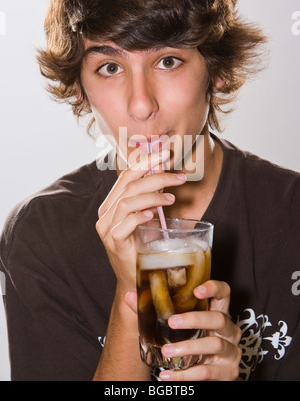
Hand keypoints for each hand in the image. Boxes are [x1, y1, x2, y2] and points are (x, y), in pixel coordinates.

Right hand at [95, 149, 186, 295]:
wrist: (135, 280)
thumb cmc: (142, 247)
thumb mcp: (145, 217)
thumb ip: (149, 198)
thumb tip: (163, 174)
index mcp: (111, 203)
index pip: (126, 175)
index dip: (145, 162)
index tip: (164, 154)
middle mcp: (105, 213)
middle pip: (129, 184)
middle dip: (155, 175)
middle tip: (178, 175)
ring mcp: (107, 228)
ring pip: (128, 201)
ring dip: (153, 195)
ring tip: (172, 197)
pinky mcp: (114, 242)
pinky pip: (125, 223)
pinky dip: (140, 215)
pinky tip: (154, 215)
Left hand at [159, 280, 241, 380]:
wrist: (209, 374)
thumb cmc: (194, 341)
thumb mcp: (181, 326)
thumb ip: (156, 311)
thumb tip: (131, 297)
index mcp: (218, 312)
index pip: (224, 293)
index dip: (214, 288)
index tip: (196, 290)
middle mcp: (229, 329)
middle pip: (218, 318)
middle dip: (195, 319)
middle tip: (172, 322)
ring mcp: (231, 351)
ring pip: (214, 345)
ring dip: (188, 348)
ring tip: (166, 351)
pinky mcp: (229, 372)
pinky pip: (207, 372)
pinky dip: (186, 375)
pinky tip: (169, 375)